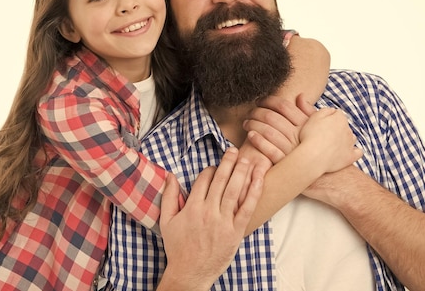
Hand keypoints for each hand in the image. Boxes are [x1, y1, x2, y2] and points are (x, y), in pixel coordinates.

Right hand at [157, 148, 262, 290]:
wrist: (189, 273)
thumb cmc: (177, 247)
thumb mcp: (166, 221)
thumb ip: (169, 196)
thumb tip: (170, 175)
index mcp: (192, 207)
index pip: (203, 180)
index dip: (210, 170)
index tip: (213, 167)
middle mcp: (208, 212)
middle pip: (220, 180)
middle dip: (227, 163)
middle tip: (233, 150)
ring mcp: (223, 222)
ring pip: (235, 190)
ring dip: (241, 172)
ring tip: (246, 159)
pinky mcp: (236, 232)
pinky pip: (247, 208)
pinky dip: (254, 192)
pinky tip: (258, 179)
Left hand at [243, 95, 309, 162]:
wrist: (313, 172)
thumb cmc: (311, 147)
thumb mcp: (315, 128)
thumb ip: (308, 112)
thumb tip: (300, 96)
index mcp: (305, 125)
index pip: (284, 106)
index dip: (269, 100)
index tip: (259, 100)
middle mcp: (298, 136)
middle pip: (272, 117)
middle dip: (257, 112)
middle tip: (250, 112)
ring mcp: (291, 151)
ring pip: (268, 132)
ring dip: (253, 124)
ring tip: (246, 123)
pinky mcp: (284, 163)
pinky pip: (269, 151)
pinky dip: (258, 141)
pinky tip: (250, 135)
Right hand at [296, 94, 362, 173]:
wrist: (313, 157)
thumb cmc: (310, 137)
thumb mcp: (314, 117)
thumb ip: (325, 110)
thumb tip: (332, 111)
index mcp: (340, 119)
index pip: (337, 114)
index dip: (328, 118)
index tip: (320, 124)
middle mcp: (348, 130)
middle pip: (344, 126)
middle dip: (336, 128)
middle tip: (322, 135)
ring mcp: (350, 144)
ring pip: (351, 138)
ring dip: (345, 139)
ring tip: (332, 144)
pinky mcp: (351, 156)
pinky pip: (358, 152)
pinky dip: (354, 151)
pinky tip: (346, 151)